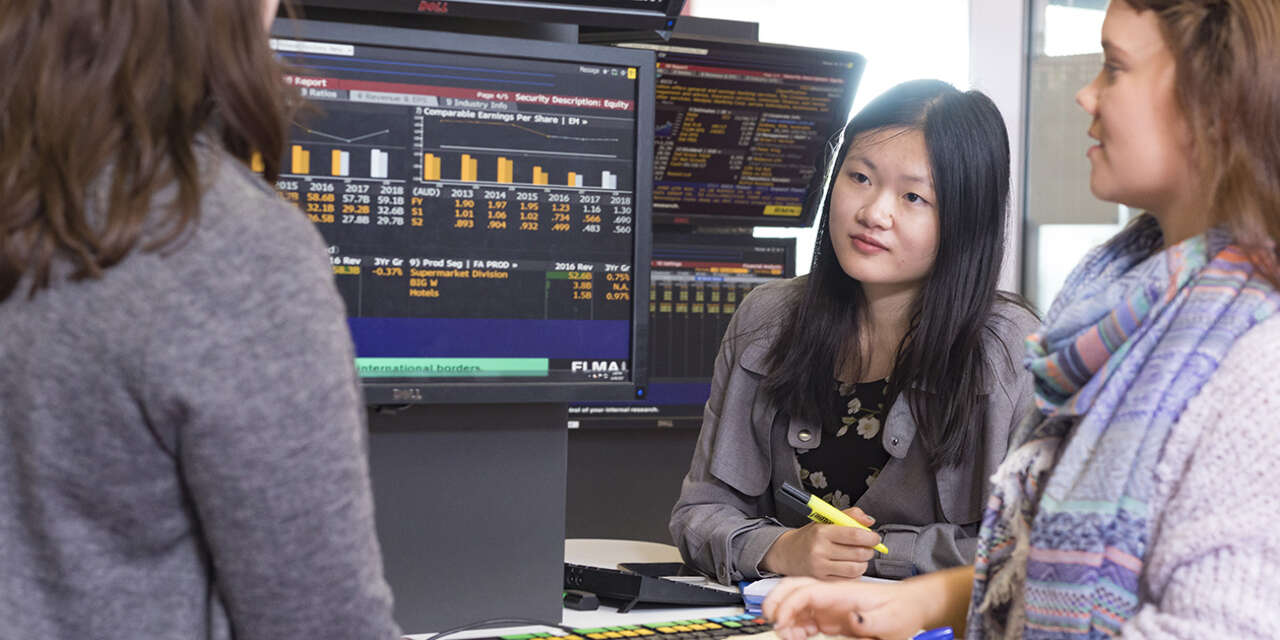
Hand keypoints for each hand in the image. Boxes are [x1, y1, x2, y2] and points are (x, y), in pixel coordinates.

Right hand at [760, 507, 880, 578]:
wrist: (787, 553)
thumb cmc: (809, 537)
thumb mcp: (825, 520)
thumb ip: (849, 516)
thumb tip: (869, 521)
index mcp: (822, 532)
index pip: (854, 535)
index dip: (871, 537)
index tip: (875, 538)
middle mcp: (819, 550)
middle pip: (858, 553)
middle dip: (869, 550)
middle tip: (868, 547)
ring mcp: (820, 568)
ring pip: (856, 568)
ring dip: (863, 563)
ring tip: (858, 558)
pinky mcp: (821, 581)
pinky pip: (848, 580)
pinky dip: (854, 574)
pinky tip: (849, 567)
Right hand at [762, 576, 926, 639]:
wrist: (910, 607)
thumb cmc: (902, 610)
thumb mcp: (890, 619)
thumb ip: (870, 621)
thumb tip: (851, 620)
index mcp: (842, 592)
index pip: (806, 591)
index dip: (788, 605)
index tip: (780, 622)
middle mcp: (832, 596)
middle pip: (795, 589)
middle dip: (776, 601)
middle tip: (770, 621)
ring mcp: (830, 606)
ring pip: (797, 605)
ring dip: (786, 618)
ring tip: (787, 636)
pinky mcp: (832, 618)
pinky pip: (806, 619)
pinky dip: (795, 627)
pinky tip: (796, 636)